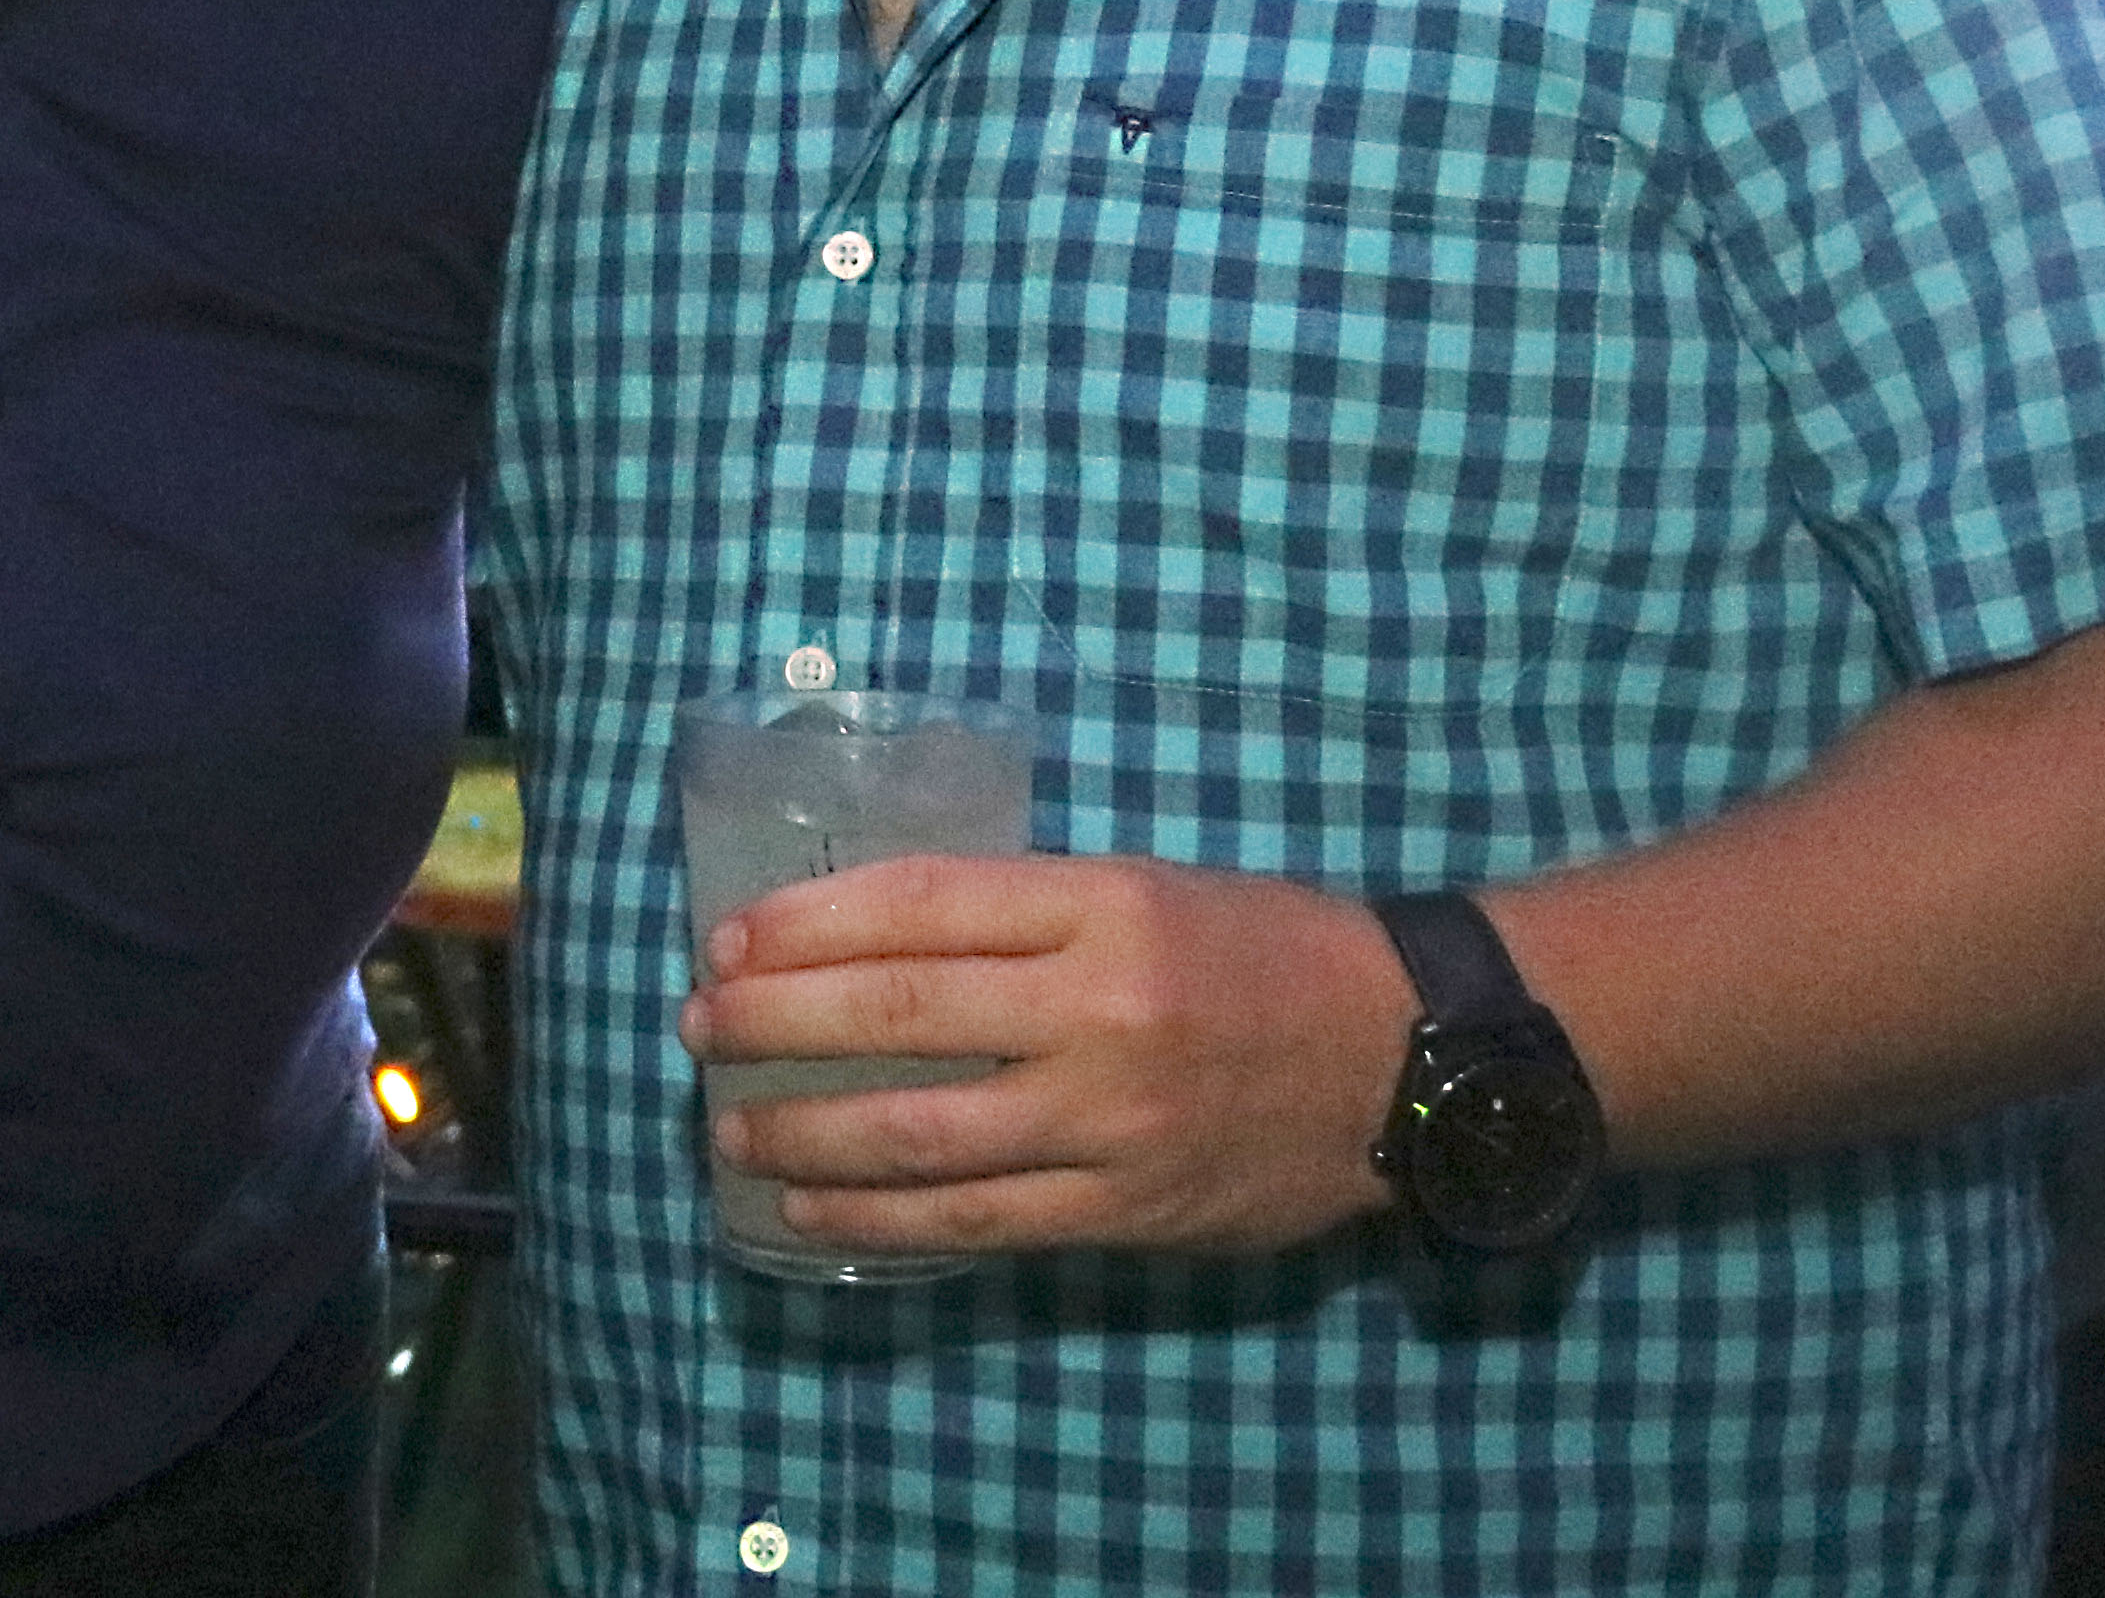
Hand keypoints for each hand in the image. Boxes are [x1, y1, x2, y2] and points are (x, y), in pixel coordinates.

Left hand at [676, 853, 1404, 1258]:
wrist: (1404, 1057)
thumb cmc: (1261, 950)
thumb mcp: (1142, 887)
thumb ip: (1021, 914)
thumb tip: (867, 943)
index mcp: (1101, 905)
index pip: (919, 905)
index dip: (807, 924)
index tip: (728, 938)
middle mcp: (1099, 1009)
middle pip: (899, 1014)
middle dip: (776, 1021)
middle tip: (700, 1025)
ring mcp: (1111, 1119)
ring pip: (921, 1133)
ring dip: (804, 1134)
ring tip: (728, 1127)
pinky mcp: (1126, 1208)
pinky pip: (977, 1218)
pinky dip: (879, 1217)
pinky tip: (812, 1211)